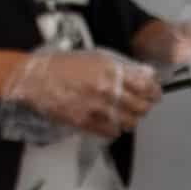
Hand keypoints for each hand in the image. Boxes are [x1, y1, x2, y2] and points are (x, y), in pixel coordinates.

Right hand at [0, 49, 160, 141]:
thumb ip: (121, 68)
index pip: (145, 85)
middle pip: (141, 106)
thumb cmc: (64, 65)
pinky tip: (111, 121)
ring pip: (130, 122)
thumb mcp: (96, 58)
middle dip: (145, 106)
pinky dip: (116, 128)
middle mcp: (106, 89)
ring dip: (132, 118)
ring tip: (126, 113)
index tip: (154, 93)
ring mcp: (96, 108)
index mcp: (110, 70)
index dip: (154, 91)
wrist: (35, 79)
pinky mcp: (85, 123)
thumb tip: (146, 76)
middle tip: (142, 104)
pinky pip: (112, 131)